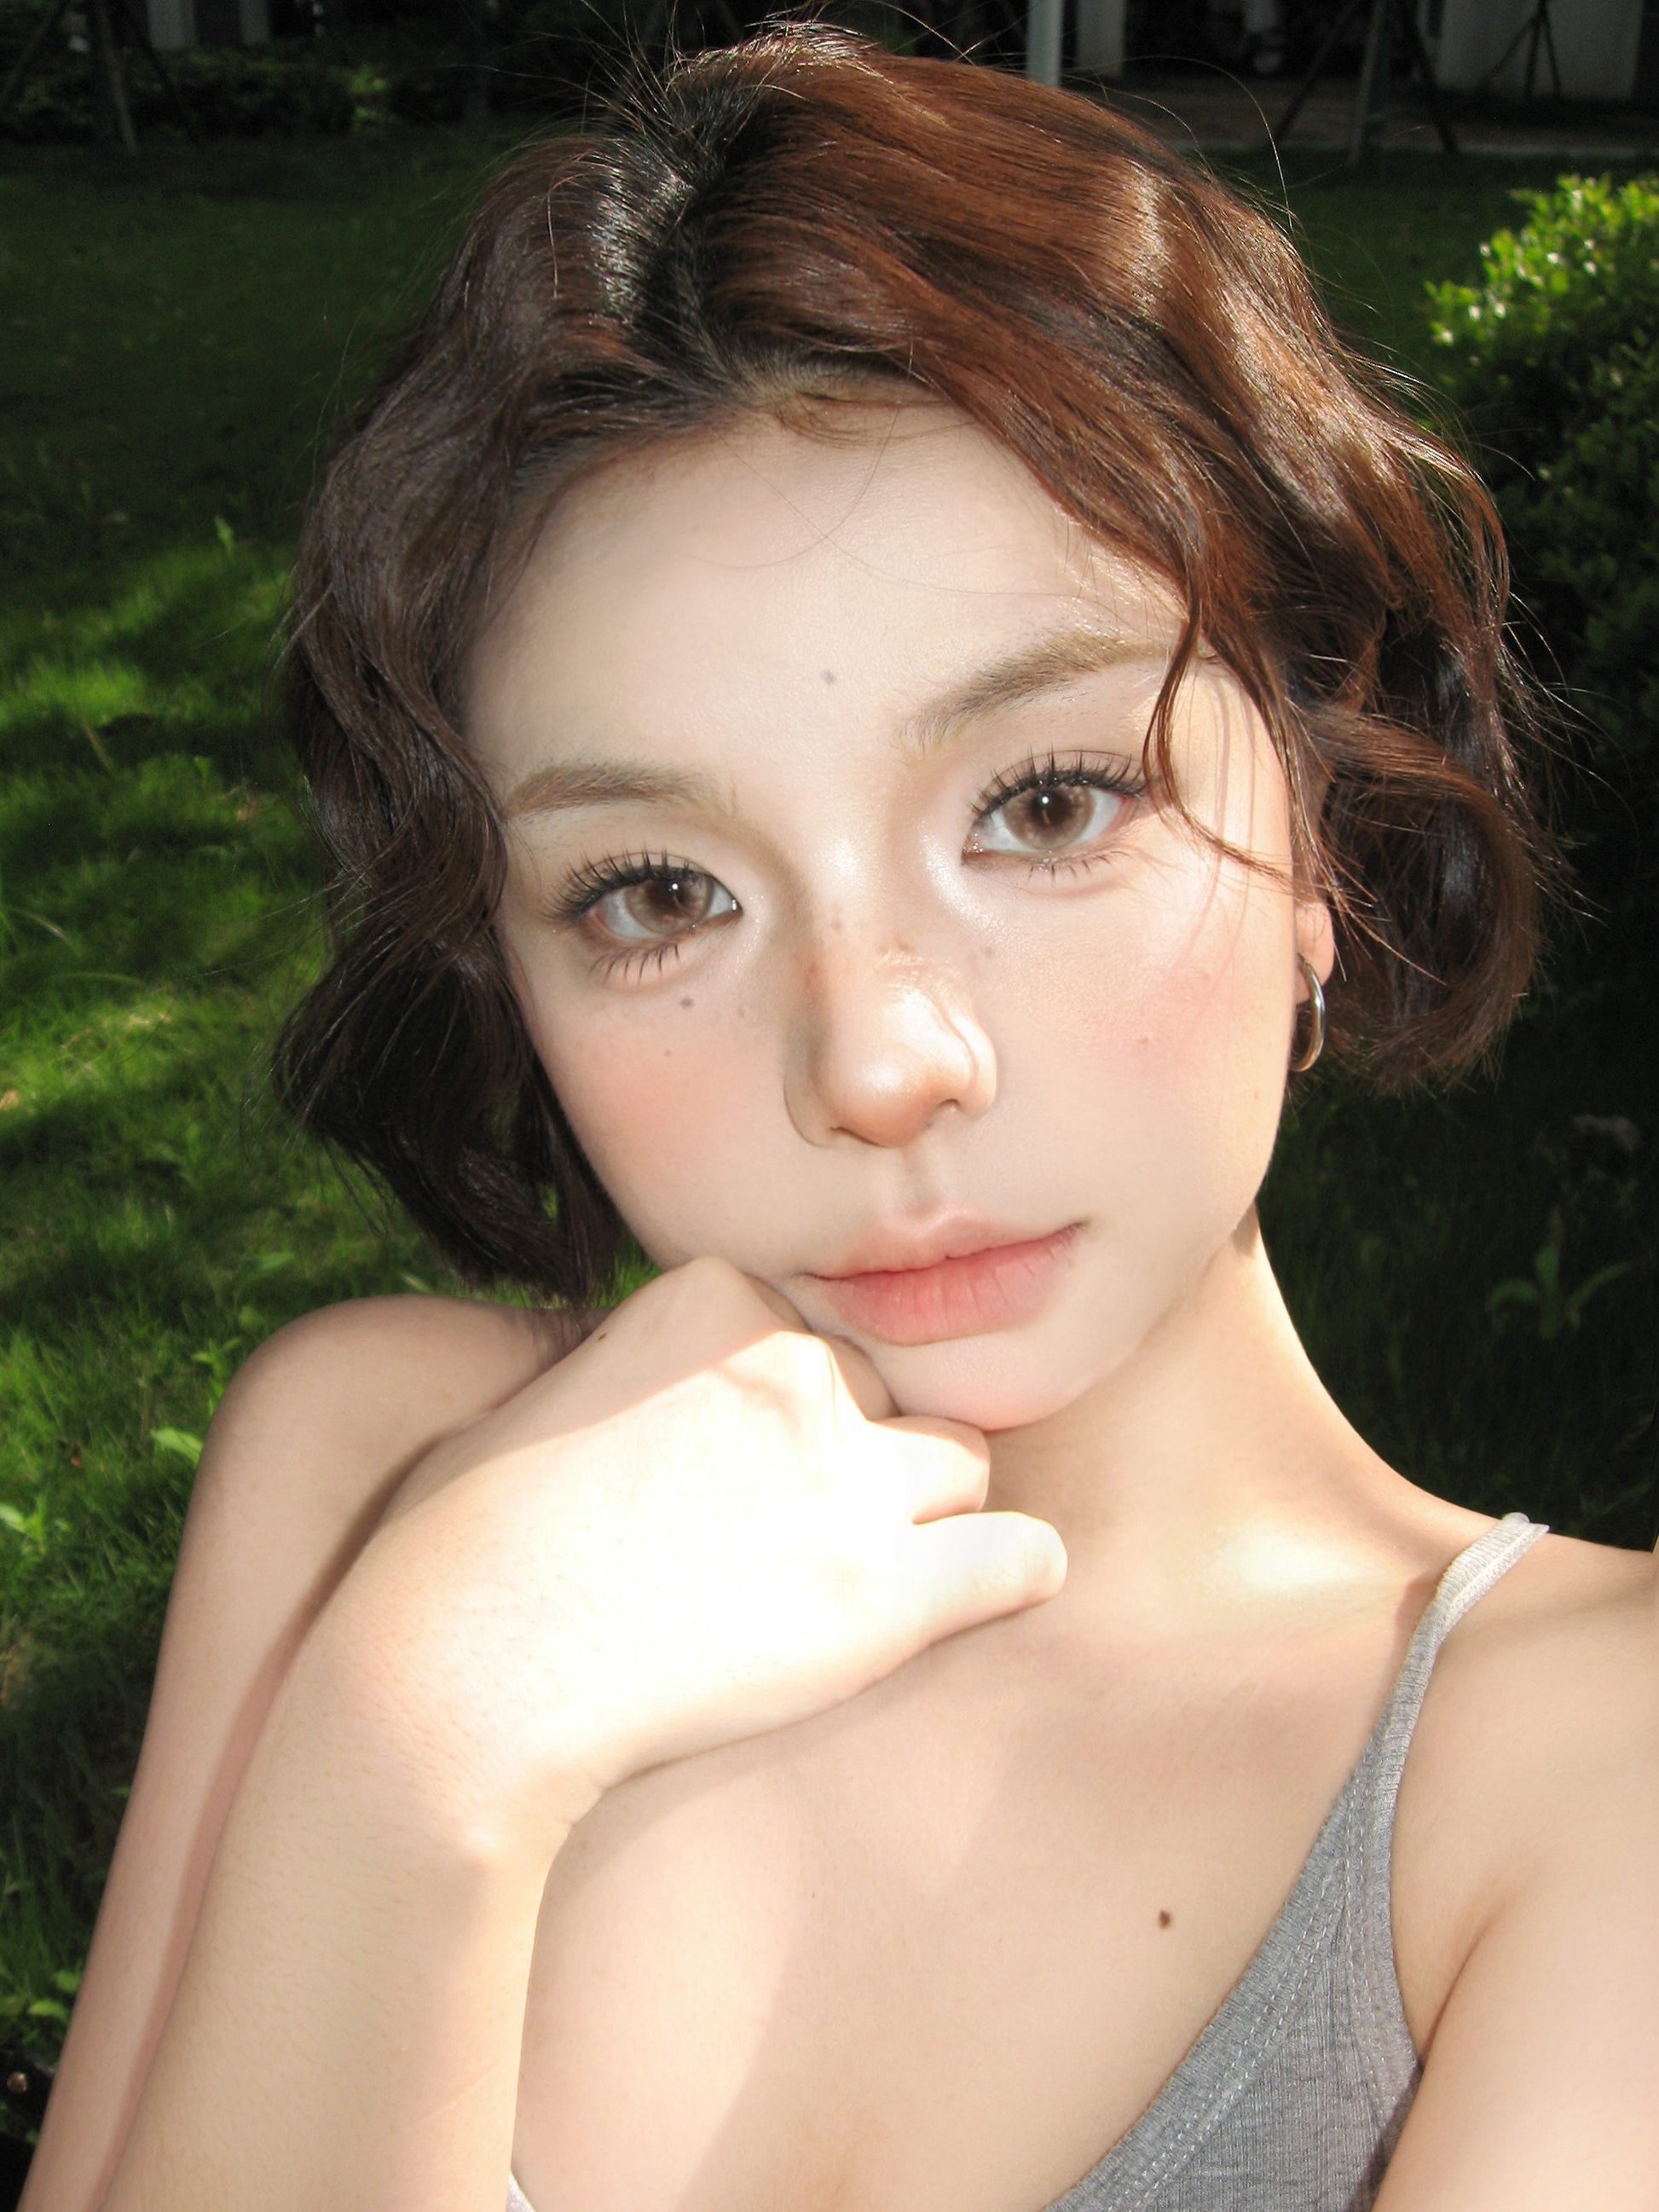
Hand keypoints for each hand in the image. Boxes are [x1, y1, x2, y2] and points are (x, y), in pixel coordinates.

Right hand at [322, 1257, 1066, 1849]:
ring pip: (958, 1464)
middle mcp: (795, 1370)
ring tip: (867, 1570)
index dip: (766, 1398)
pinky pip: (1017, 1556)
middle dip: (846, 1452)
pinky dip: (1010, 1573)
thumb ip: (622, 1368)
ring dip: (923, 1509)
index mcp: (710, 1299)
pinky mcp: (885, 1596)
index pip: (797, 1323)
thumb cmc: (460, 1548)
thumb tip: (644, 1370)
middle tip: (782, 1534)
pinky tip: (989, 1591)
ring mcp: (848, 1480)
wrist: (467, 1674)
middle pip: (878, 1392)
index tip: (720, 1461)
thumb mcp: (529, 1400)